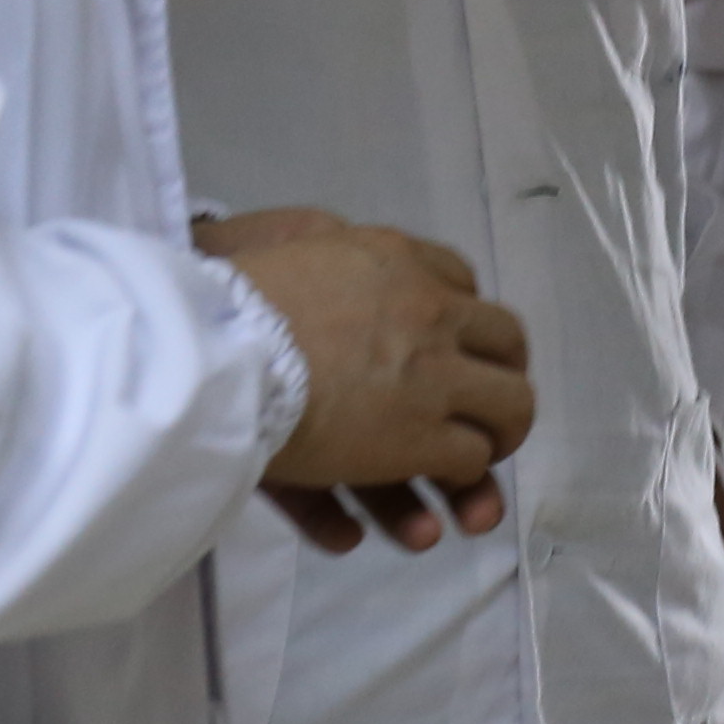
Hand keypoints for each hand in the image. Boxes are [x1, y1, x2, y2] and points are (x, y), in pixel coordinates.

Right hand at [207, 215, 533, 552]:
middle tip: (484, 406)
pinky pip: (467, 460)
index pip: (460, 284)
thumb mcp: (289, 241)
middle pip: (505, 340)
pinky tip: (434, 488)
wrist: (214, 355)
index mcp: (395, 258)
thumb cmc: (233, 299)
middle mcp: (430, 310)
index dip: (460, 324)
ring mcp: (432, 377)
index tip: (447, 349)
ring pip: (510, 407)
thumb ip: (324, 239)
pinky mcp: (417, 438)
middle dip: (501, 374)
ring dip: (499, 434)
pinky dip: (456, 477)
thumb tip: (329, 234)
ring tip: (481, 458)